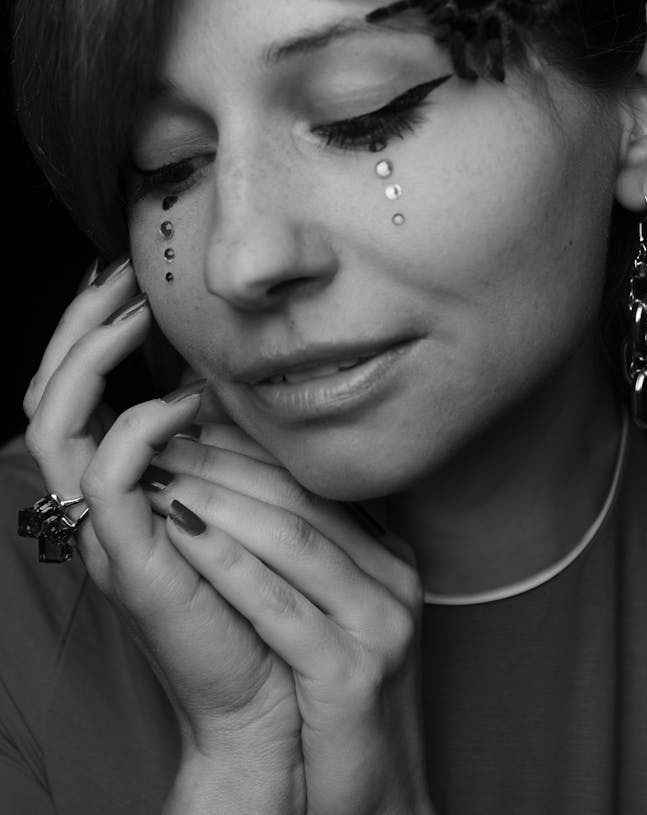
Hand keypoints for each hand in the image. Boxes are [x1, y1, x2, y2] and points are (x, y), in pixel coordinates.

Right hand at [23, 258, 305, 813]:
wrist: (276, 695)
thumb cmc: (262, 591)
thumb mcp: (239, 495)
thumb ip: (220, 442)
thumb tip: (220, 376)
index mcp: (114, 488)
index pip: (71, 391)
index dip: (86, 329)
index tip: (124, 275)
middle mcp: (93, 506)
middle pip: (46, 394)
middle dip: (76, 326)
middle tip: (118, 275)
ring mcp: (104, 533)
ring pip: (53, 424)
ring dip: (90, 357)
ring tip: (134, 314)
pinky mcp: (131, 561)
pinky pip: (105, 480)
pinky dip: (137, 428)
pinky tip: (183, 401)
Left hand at [141, 428, 433, 814]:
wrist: (365, 797)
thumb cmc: (325, 699)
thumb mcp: (330, 609)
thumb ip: (303, 549)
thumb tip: (235, 480)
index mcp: (389, 557)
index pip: (312, 482)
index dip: (246, 449)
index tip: (190, 424)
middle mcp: (394, 581)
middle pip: (301, 499)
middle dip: (223, 464)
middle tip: (163, 439)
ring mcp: (380, 625)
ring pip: (291, 539)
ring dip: (216, 502)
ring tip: (159, 477)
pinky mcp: (352, 673)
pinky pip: (277, 605)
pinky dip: (224, 563)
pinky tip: (180, 535)